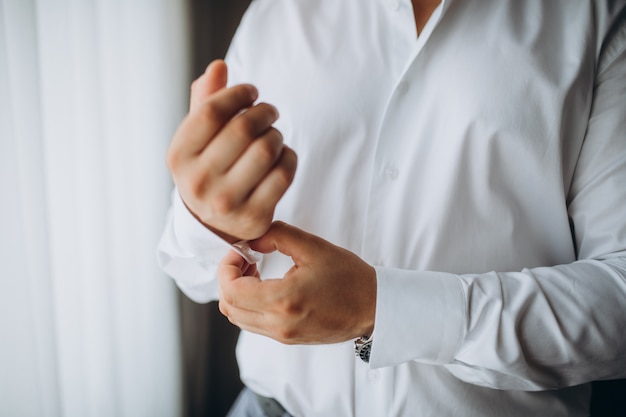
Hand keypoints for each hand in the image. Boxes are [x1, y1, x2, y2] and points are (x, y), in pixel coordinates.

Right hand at [167, 60, 297, 241]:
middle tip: (269, 111)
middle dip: (264, 111)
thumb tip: (219, 66)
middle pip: (243, 128)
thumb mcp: (196, 139)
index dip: (238, 93)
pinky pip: (284, 173)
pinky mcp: (254, 216)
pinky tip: (282, 155)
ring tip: (273, 134)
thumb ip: (205, 101)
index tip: (251, 91)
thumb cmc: (208, 168)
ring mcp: (226, 202)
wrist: (212, 224)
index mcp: (178, 156)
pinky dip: (289, 157)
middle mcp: (198, 182)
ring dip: (276, 134)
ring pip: (267, 149)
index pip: (212, 110)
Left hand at [217, 221, 376, 344]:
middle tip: (244, 258)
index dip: (226, 267)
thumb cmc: (349, 277)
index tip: (240, 251)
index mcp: (284, 300)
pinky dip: (249, 304)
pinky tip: (265, 286)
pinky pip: (253, 324)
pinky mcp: (287, 339)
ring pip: (238, 318)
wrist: (374, 307)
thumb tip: (251, 239)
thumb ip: (278, 235)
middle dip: (228, 279)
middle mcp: (279, 324)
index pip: (231, 290)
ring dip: (237, 293)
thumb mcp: (313, 247)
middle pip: (229, 307)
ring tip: (254, 271)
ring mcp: (282, 336)